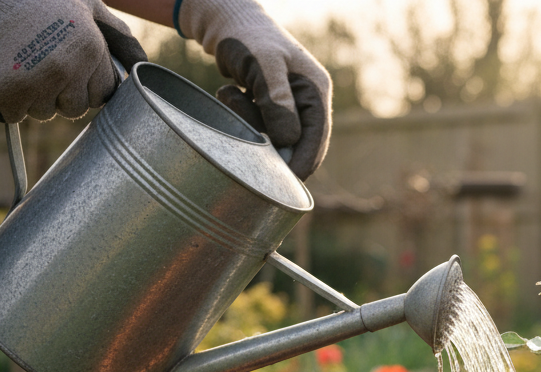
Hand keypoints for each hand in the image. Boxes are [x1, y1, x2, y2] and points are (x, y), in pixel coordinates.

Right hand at [0, 0, 145, 122]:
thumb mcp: (88, 6)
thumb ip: (119, 37)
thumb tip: (142, 66)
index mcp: (90, 50)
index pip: (102, 95)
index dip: (85, 83)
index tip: (68, 67)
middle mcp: (67, 70)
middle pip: (74, 108)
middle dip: (60, 92)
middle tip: (41, 62)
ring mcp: (36, 83)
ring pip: (44, 113)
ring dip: (32, 96)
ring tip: (20, 62)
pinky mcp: (5, 94)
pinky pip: (14, 116)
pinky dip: (5, 101)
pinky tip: (1, 73)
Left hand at [176, 0, 331, 179]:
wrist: (224, 18)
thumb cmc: (247, 36)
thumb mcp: (263, 65)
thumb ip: (277, 101)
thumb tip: (288, 140)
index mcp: (316, 90)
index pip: (316, 139)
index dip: (300, 164)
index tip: (280, 184)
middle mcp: (308, 99)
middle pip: (298, 142)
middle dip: (270, 143)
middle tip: (244, 133)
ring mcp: (290, 103)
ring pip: (276, 136)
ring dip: (251, 125)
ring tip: (232, 96)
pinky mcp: (271, 105)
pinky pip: (262, 127)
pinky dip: (244, 118)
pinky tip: (232, 94)